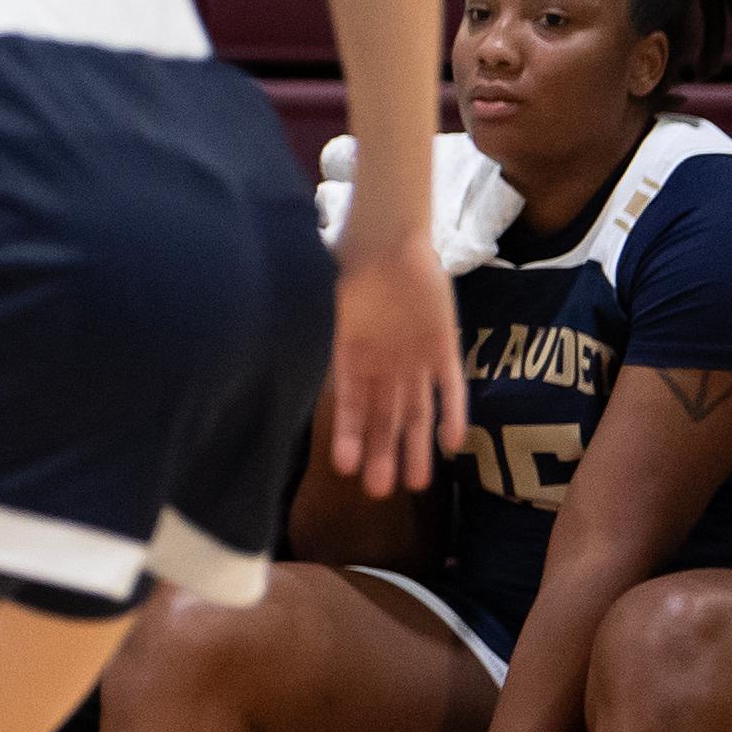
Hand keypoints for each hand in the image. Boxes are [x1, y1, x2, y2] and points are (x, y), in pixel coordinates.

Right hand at [318, 182, 463, 497]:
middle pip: (385, 419)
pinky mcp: (444, 350)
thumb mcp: (323, 304)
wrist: (389, 239)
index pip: (351, 407)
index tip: (344, 467)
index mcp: (350, 359)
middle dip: (382, 454)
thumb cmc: (347, 266)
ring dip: (415, 447)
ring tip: (415, 484)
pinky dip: (451, 412)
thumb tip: (279, 360)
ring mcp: (414, 362)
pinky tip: (450, 442)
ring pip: (417, 413)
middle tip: (380, 492)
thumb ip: (315, 338)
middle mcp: (383, 368)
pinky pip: (450, 387)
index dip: (349, 436)